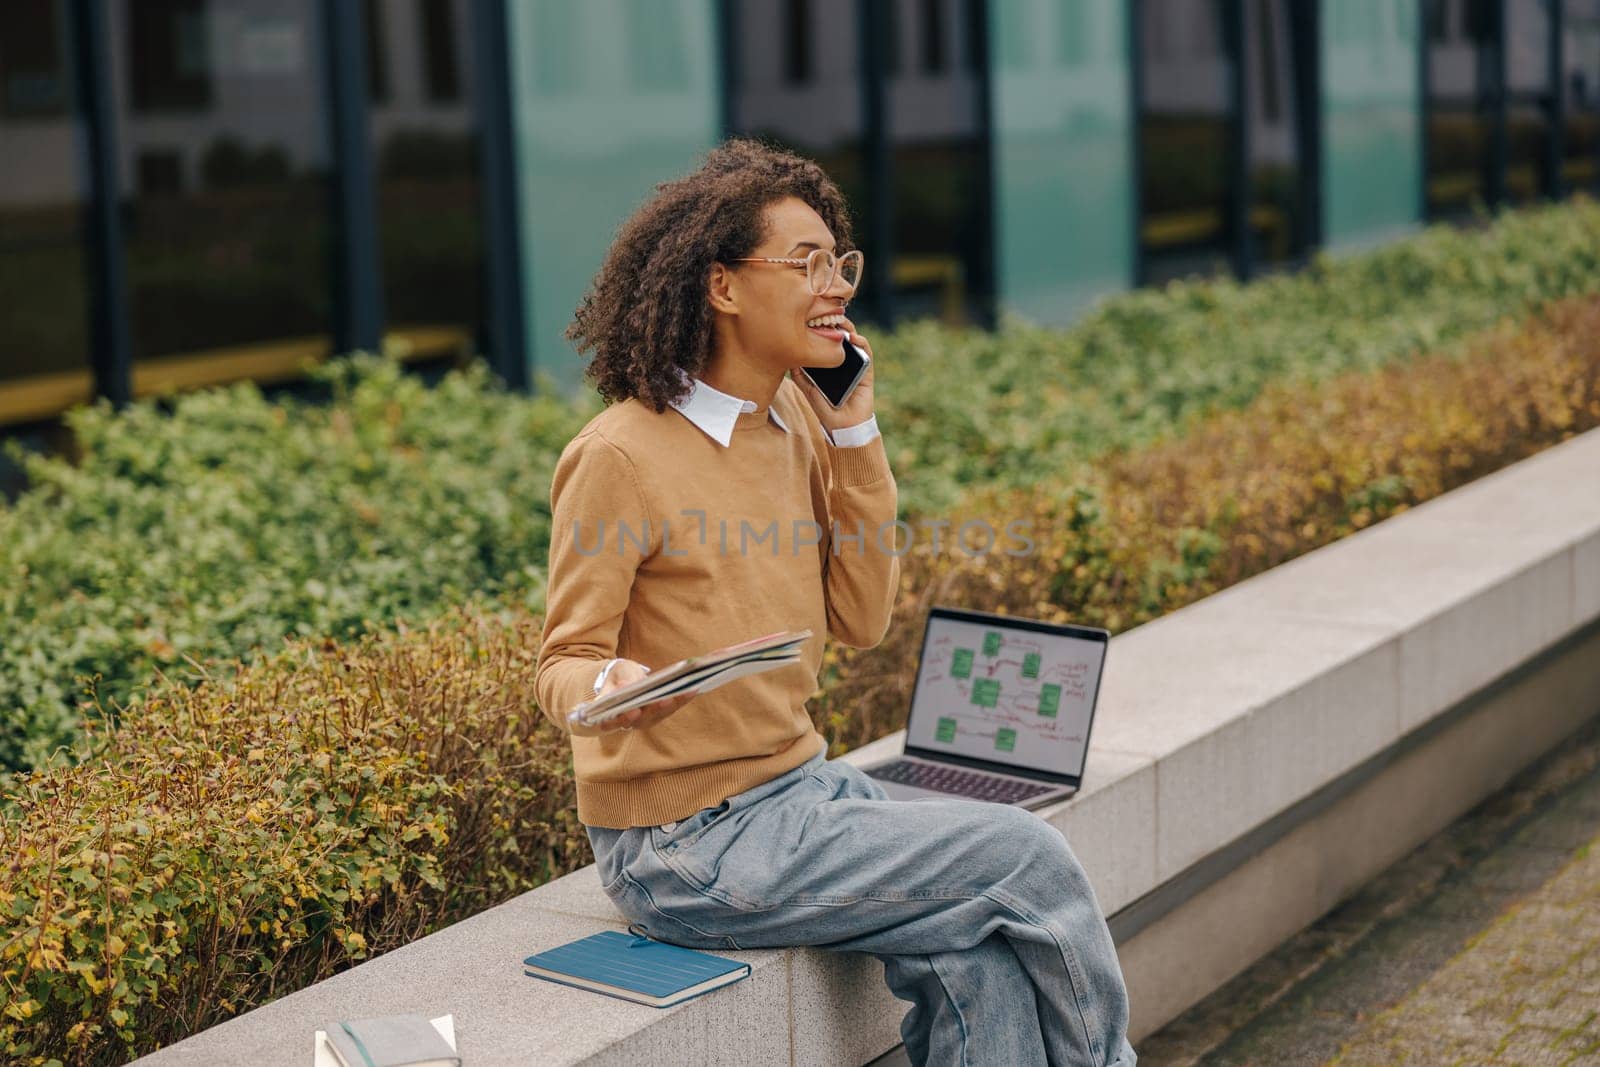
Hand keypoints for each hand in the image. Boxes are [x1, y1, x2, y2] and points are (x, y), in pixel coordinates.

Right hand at [569, 658, 698, 737]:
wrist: (624, 679)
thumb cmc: (618, 676)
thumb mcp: (617, 673)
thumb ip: (621, 680)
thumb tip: (625, 687)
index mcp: (610, 714)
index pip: (612, 722)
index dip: (622, 718)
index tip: (633, 711)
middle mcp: (630, 721)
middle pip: (642, 719)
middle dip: (655, 709)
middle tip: (665, 699)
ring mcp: (646, 719)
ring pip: (660, 715)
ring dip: (674, 704)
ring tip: (686, 690)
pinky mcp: (660, 714)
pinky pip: (671, 708)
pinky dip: (682, 699)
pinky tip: (693, 688)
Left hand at [791, 324, 874, 433]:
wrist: (844, 427)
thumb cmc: (826, 410)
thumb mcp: (809, 391)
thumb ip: (800, 377)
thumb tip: (789, 361)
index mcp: (829, 365)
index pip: (826, 342)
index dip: (821, 329)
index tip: (812, 320)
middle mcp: (843, 362)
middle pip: (840, 337)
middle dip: (834, 324)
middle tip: (826, 315)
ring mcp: (856, 365)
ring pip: (854, 341)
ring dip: (849, 328)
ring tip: (841, 322)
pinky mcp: (867, 371)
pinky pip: (867, 353)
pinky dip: (862, 343)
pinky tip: (853, 338)